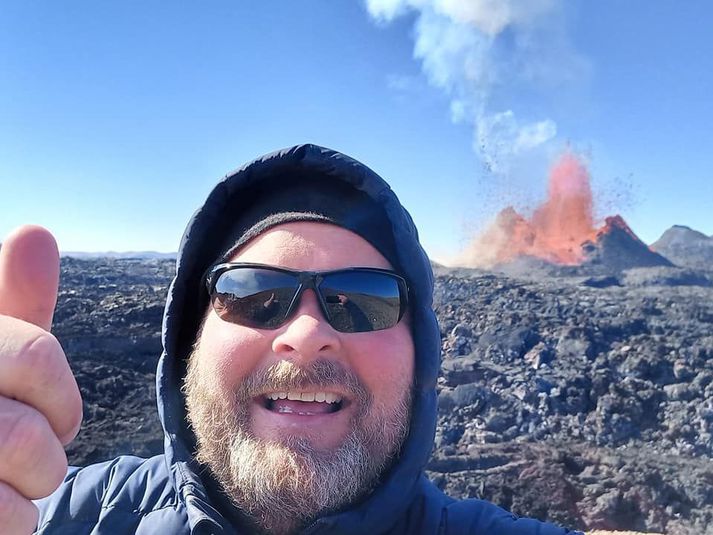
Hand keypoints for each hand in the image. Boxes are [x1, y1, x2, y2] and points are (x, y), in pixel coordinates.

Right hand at [0, 226, 82, 533]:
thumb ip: (15, 302)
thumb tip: (36, 232)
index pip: (33, 356)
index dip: (60, 394)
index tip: (53, 413)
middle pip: (28, 422)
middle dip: (50, 443)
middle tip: (34, 449)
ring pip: (22, 461)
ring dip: (35, 481)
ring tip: (10, 478)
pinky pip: (5, 516)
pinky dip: (16, 519)